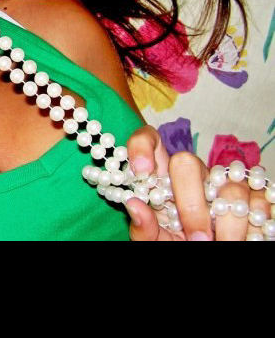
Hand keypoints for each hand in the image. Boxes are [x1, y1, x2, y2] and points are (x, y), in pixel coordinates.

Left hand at [123, 125, 270, 240]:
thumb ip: (144, 227)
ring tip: (218, 244)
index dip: (143, 146)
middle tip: (195, 237)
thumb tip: (133, 205)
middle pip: (186, 161)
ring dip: (226, 226)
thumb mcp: (157, 240)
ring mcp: (223, 181)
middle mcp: (191, 173)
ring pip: (228, 185)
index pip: (149, 140)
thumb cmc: (177, 243)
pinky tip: (243, 239)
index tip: (141, 171)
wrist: (208, 252)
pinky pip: (259, 201)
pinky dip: (251, 227)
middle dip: (190, 203)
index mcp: (162, 179)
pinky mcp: (254, 194)